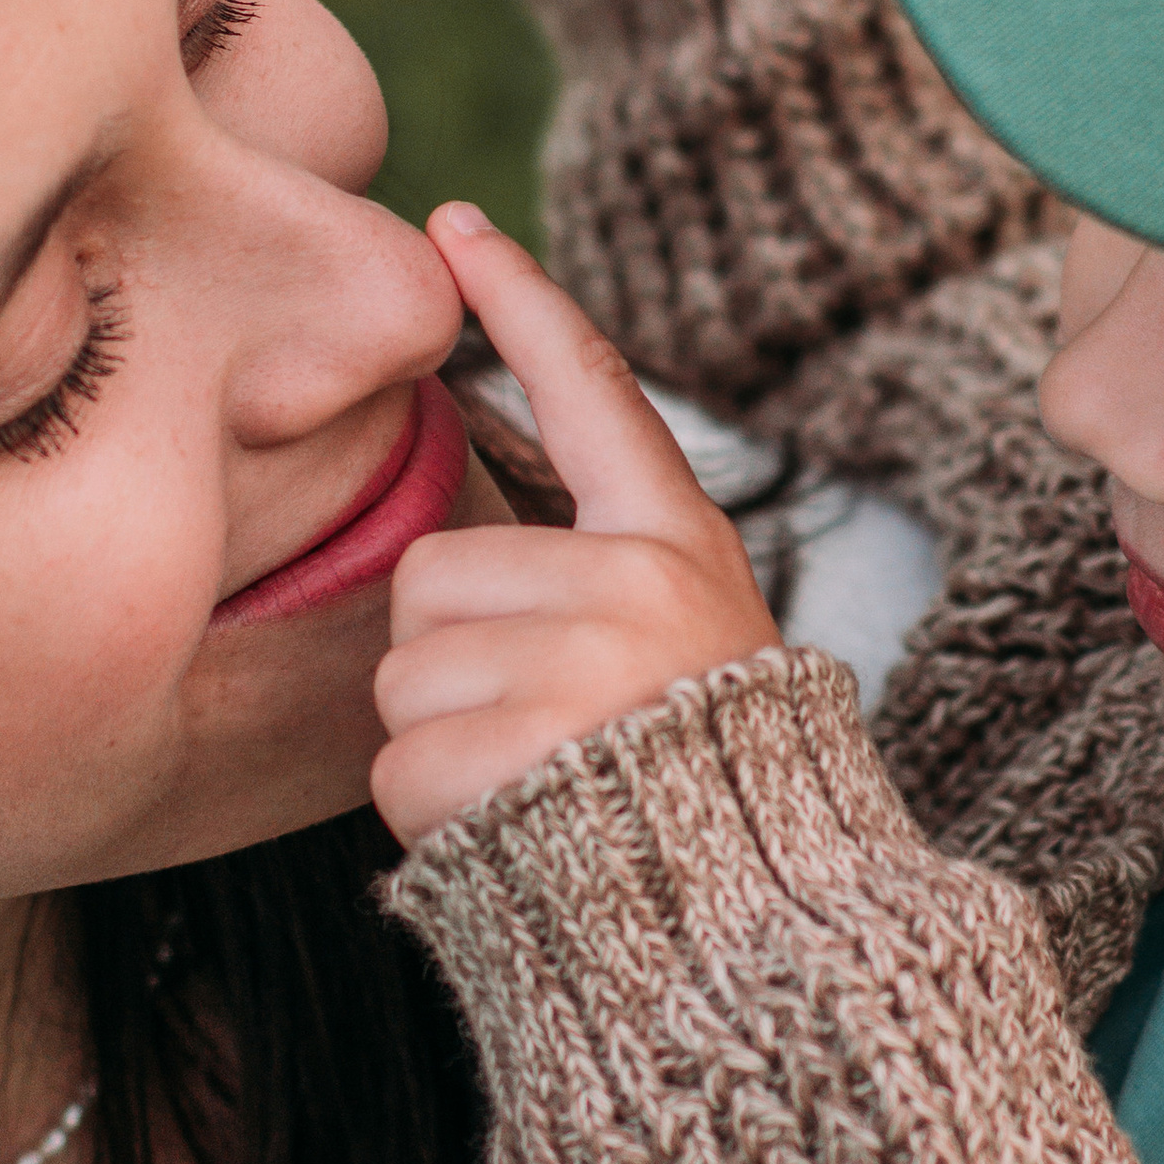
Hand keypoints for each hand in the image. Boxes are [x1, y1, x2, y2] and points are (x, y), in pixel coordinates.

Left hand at [375, 206, 780, 846]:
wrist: (765, 939)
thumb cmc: (712, 796)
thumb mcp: (691, 653)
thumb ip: (593, 587)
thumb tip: (448, 572)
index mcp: (678, 545)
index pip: (592, 393)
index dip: (522, 301)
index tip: (451, 225)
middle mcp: (635, 584)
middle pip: (435, 572)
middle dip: (455, 658)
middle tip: (544, 730)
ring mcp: (580, 666)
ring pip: (401, 670)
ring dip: (439, 741)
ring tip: (542, 785)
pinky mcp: (520, 753)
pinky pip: (398, 763)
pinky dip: (432, 815)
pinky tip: (518, 831)